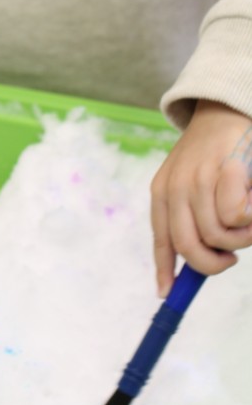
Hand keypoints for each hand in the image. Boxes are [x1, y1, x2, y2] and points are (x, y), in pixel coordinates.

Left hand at [151, 100, 251, 295]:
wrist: (227, 111)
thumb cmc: (215, 155)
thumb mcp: (194, 184)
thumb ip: (192, 218)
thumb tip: (198, 261)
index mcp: (163, 190)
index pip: (161, 238)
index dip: (164, 270)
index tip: (166, 294)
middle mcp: (175, 185)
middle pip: (188, 246)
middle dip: (213, 263)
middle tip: (231, 257)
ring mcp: (198, 177)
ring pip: (217, 235)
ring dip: (239, 238)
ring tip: (247, 219)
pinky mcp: (224, 169)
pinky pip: (235, 216)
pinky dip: (250, 219)